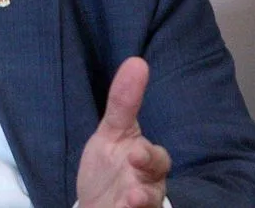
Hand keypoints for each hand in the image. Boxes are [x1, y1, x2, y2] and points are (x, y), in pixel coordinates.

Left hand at [76, 57, 171, 207]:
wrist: (96, 204)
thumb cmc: (108, 166)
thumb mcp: (111, 133)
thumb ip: (123, 103)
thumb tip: (137, 61)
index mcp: (147, 161)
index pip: (156, 158)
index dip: (148, 156)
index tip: (134, 151)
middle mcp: (149, 185)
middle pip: (157, 184)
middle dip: (147, 176)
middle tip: (134, 164)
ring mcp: (141, 203)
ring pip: (150, 203)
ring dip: (141, 201)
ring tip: (130, 200)